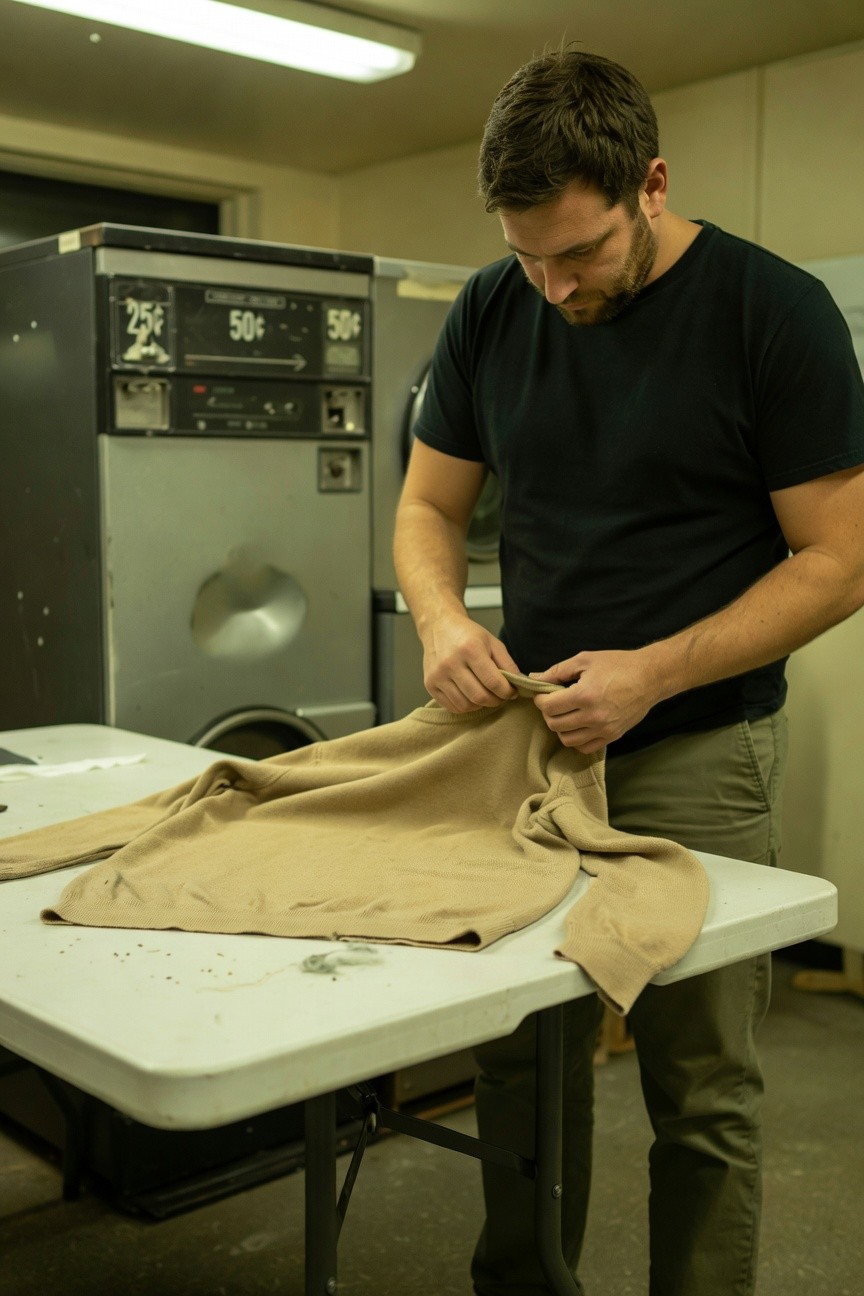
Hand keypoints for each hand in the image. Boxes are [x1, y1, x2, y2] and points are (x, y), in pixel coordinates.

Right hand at [422, 614, 519, 711]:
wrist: (439, 627)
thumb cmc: (468, 635)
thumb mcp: (493, 643)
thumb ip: (508, 664)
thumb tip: (520, 685)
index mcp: (470, 649)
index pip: (494, 682)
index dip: (507, 692)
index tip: (511, 692)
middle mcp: (451, 663)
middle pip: (480, 696)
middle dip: (496, 701)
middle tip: (500, 696)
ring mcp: (438, 675)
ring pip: (466, 705)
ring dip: (481, 705)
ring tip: (486, 695)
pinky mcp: (430, 684)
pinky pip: (452, 706)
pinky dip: (466, 706)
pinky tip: (471, 696)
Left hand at [530, 649, 662, 752]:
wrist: (650, 677)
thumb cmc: (618, 664)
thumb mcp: (585, 660)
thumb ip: (557, 670)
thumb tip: (535, 678)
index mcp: (584, 695)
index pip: (548, 707)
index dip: (540, 699)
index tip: (543, 694)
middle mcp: (593, 716)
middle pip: (554, 724)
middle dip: (548, 713)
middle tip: (554, 703)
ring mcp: (604, 729)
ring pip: (567, 740)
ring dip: (560, 728)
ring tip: (566, 714)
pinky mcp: (612, 736)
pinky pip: (585, 748)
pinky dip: (576, 740)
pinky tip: (578, 726)